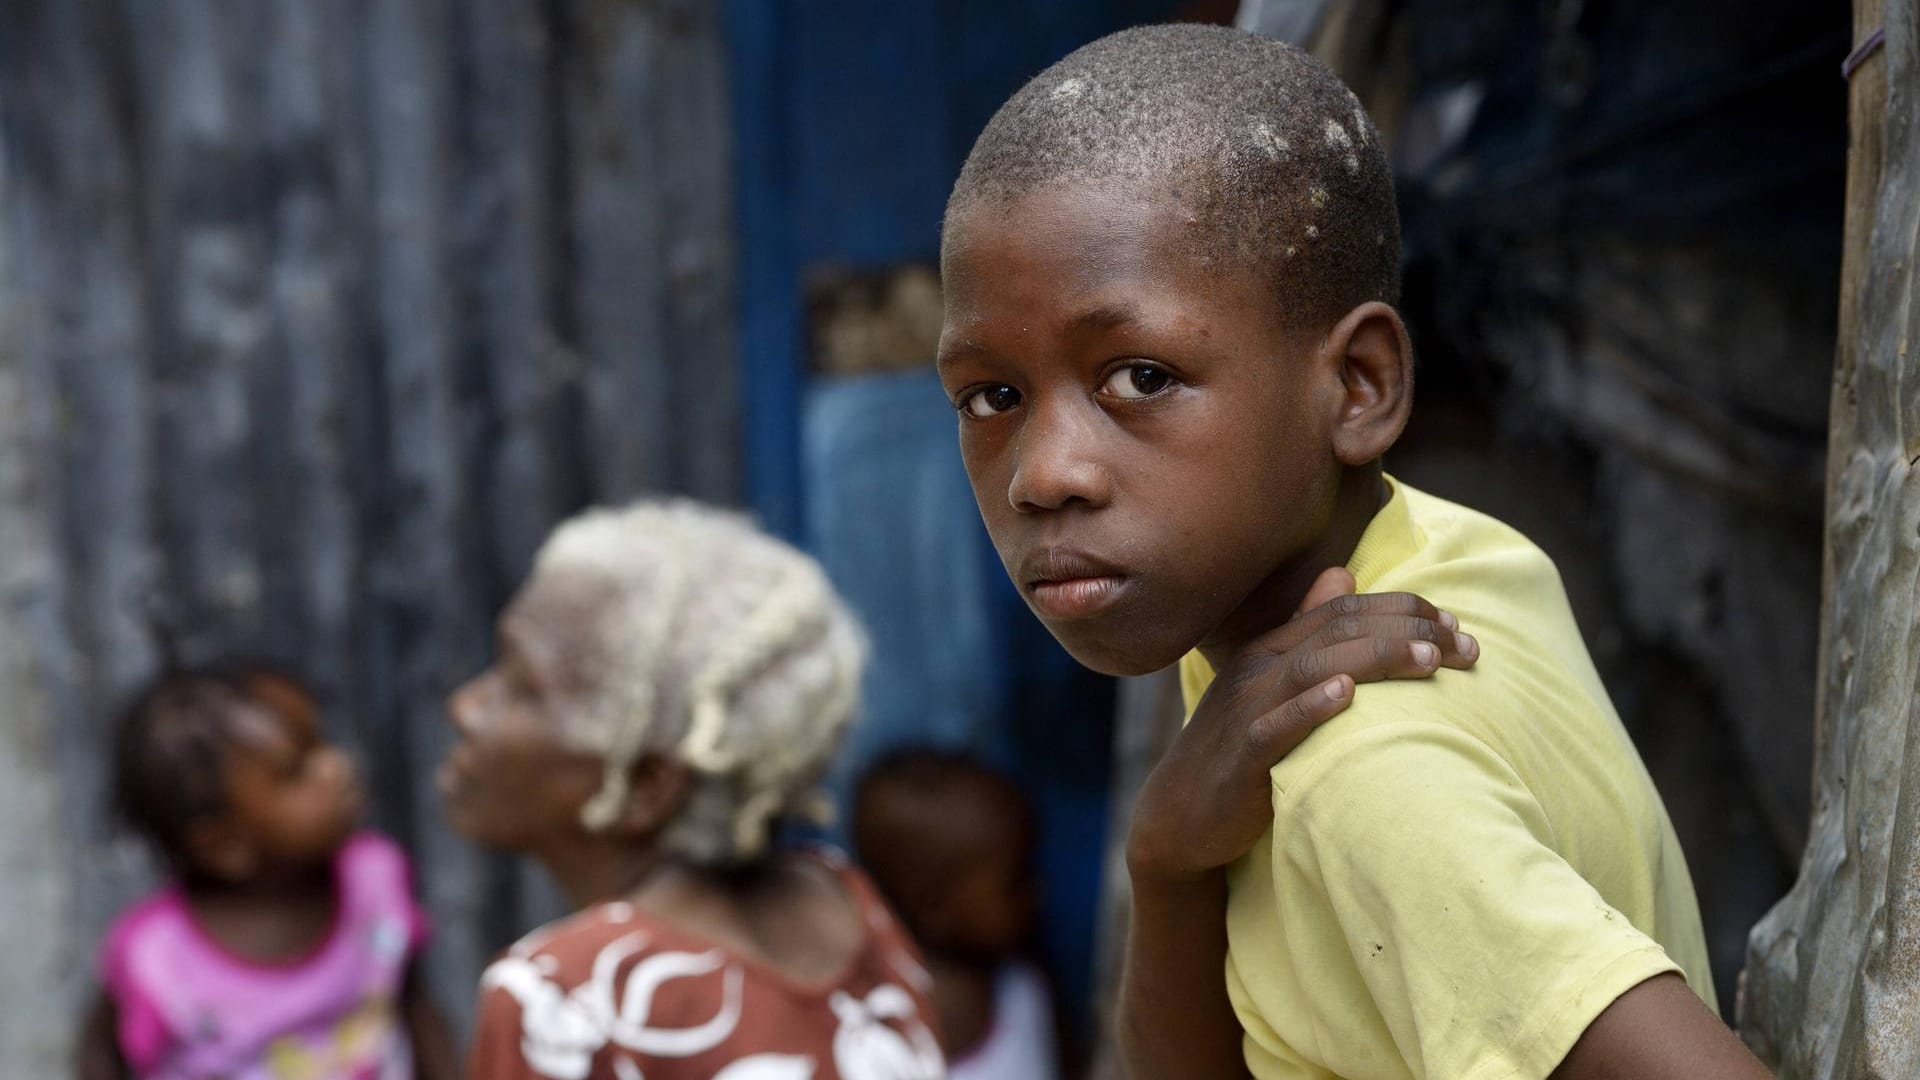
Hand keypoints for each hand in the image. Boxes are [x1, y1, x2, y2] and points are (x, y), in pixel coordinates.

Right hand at [1126, 567, 1478, 884]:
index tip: (1458, 627)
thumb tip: (1344, 574)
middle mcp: (1258, 668)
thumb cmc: (1239, 749)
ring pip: (1312, 666)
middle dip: (1408, 630)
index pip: (1344, 609)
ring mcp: (1246, 709)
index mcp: (1271, 648)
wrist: (1179, 815)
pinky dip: (1310, 706)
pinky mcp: (1240, 755)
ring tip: (1429, 661)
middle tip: (1466, 645)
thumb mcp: (1272, 685)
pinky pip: (1274, 725)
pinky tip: (1346, 695)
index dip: (1404, 610)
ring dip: (1375, 658)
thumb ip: (1307, 631)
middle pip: (1337, 629)